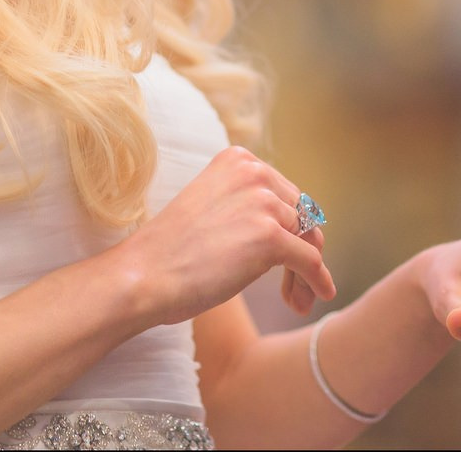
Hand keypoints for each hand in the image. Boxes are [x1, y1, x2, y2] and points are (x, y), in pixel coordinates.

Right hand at [115, 146, 335, 327]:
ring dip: (307, 272)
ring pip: (309, 239)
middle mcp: (254, 172)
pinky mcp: (270, 236)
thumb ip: (249, 205)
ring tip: (297, 300)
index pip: (285, 193)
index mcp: (238, 160)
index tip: (282, 259)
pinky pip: (310, 261)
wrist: (142, 277)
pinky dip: (318, 281)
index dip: (289, 229)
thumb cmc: (171, 252)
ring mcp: (263, 203)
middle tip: (292, 286)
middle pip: (302, 215)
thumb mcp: (214, 207)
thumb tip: (298, 226)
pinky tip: (317, 297)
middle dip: (301, 249)